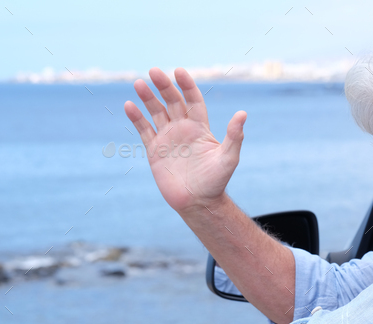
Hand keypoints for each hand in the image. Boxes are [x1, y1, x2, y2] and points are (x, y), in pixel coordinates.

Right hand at [124, 67, 246, 212]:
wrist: (198, 202)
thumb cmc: (216, 181)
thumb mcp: (228, 158)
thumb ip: (234, 136)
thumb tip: (242, 113)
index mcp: (200, 128)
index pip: (193, 100)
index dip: (187, 86)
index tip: (179, 72)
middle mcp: (183, 129)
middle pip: (172, 102)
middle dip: (164, 87)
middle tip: (154, 71)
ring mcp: (168, 138)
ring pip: (156, 112)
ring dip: (148, 98)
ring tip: (139, 83)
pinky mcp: (155, 150)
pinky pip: (144, 130)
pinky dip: (137, 118)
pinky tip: (129, 105)